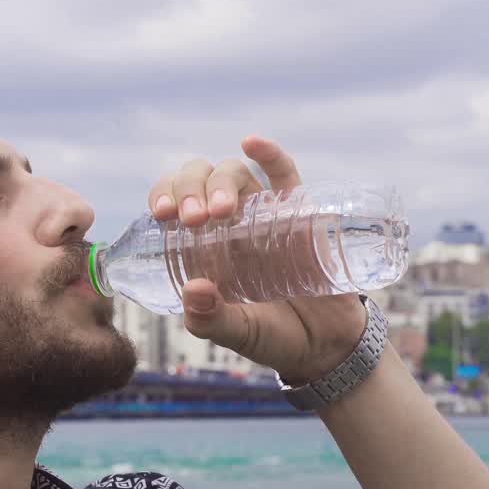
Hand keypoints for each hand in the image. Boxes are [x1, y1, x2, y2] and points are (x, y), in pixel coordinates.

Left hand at [148, 135, 366, 383]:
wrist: (326, 346)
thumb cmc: (274, 337)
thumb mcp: (237, 334)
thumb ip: (211, 319)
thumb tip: (193, 288)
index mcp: (205, 245)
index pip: (175, 203)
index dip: (164, 196)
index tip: (162, 214)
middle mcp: (231, 223)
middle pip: (201, 180)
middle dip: (189, 189)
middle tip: (192, 219)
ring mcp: (266, 215)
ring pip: (235, 173)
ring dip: (220, 181)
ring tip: (219, 210)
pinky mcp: (301, 215)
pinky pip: (285, 175)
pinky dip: (269, 154)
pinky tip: (252, 142)